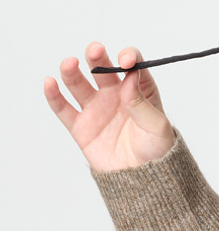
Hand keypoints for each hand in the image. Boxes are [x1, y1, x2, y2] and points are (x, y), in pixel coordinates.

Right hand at [43, 42, 175, 171]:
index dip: (128, 58)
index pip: (132, 65)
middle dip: (97, 58)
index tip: (125, 61)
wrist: (143, 179)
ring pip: (79, 84)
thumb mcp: (157, 126)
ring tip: (70, 63)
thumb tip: (129, 77)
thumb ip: (142, 103)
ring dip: (72, 72)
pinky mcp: (81, 126)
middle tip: (95, 51)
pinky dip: (54, 95)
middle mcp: (116, 95)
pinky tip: (50, 83)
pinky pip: (63, 108)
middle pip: (103, 69)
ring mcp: (96, 108)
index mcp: (139, 90)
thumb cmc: (157, 150)